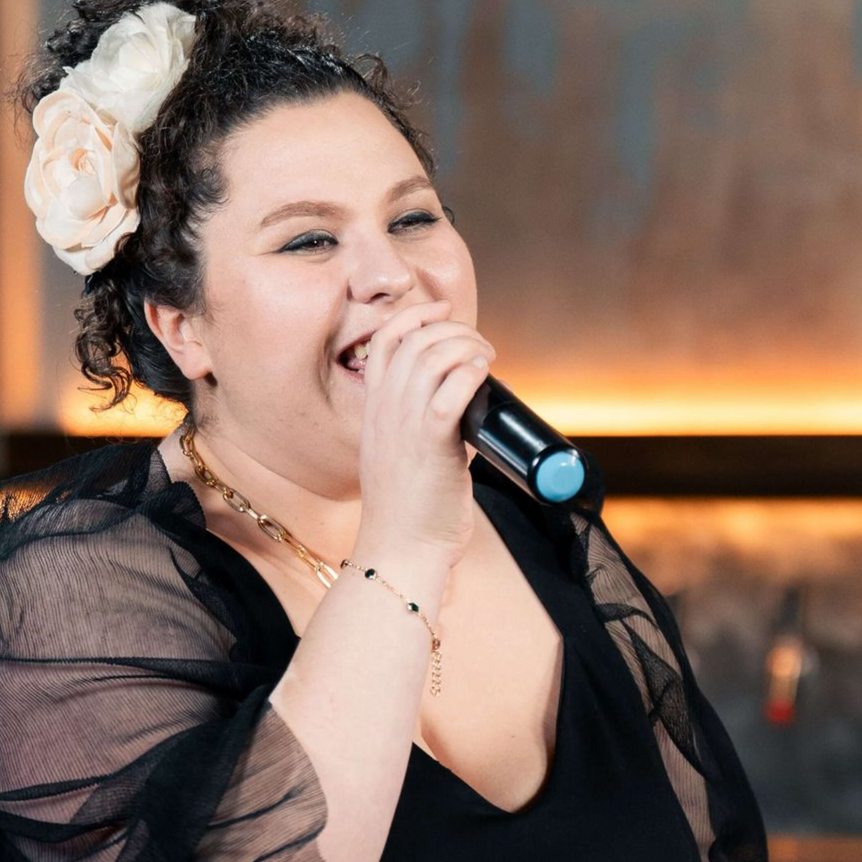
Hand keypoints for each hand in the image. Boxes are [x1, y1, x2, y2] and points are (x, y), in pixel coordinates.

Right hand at [356, 299, 497, 563]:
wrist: (402, 551)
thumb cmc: (410, 513)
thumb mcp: (403, 458)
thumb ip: (424, 431)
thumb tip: (466, 416)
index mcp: (375, 411)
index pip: (386, 341)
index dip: (416, 315)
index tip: (444, 310)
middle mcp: (385, 411)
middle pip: (416, 341)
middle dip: (455, 330)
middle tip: (482, 347)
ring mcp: (404, 426)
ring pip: (433, 357)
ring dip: (467, 347)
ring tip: (487, 358)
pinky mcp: (432, 444)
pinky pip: (451, 390)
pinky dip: (471, 373)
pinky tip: (484, 375)